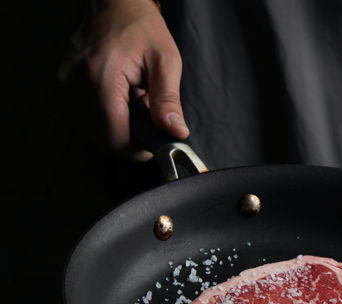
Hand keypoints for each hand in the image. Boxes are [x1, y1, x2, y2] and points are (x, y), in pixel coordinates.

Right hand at [59, 0, 187, 160]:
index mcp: (101, 80)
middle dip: (128, 136)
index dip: (137, 149)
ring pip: (92, 130)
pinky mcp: (62, 83)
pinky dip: (103, 114)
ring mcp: (65, 84)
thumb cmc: (142, 28)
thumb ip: (168, 101)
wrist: (114, 2)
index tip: (153, 143)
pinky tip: (118, 97)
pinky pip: (84, 115)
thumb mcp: (165, 62)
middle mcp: (75, 85)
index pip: (115, 138)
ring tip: (132, 101)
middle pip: (102, 138)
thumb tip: (176, 133)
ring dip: (115, 125)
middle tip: (146, 116)